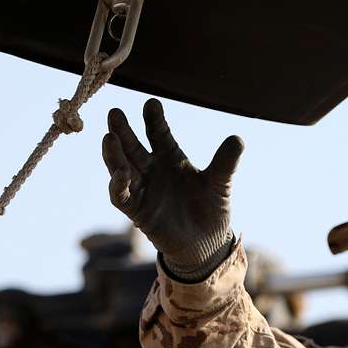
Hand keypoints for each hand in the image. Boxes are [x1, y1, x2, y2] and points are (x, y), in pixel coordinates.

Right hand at [102, 99, 243, 278]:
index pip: (158, 133)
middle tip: (115, 112)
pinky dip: (118, 186)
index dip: (153, 119)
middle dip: (123, 130)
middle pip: (133, 146)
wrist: (206, 243)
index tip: (151, 104)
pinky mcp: (138, 211)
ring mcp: (143, 189)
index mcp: (170, 157)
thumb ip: (225, 162)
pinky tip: (118, 175)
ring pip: (121, 167)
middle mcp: (152, 169)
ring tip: (109, 138)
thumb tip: (238, 140)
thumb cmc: (210, 208)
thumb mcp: (220, 183)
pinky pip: (122, 197)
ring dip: (114, 154)